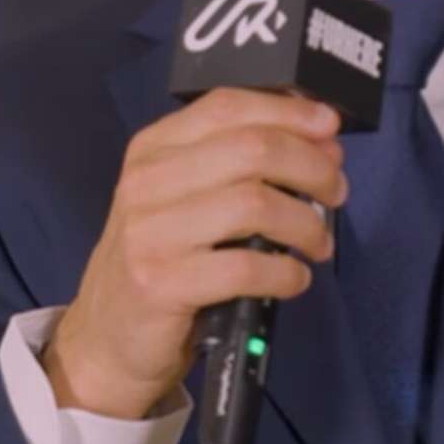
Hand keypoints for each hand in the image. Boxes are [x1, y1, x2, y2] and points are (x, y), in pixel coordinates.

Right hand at [41, 89, 344, 418]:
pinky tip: (295, 278)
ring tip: (319, 242)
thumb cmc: (163, 256)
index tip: (330, 127)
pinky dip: (285, 272)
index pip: (228, 106)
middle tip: (337, 191)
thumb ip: (240, 163)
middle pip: (252, 149)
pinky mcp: (159, 285)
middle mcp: (147, 180)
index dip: (288, 112)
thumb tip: (323, 144)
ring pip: (254, 205)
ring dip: (305, 223)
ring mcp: (150, 232)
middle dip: (311, 166)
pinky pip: (244, 268)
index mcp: (155, 146)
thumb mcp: (184, 195)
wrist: (106, 337)